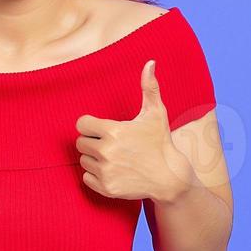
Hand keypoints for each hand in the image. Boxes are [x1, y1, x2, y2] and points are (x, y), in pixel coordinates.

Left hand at [75, 60, 196, 203]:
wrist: (170, 177)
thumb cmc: (161, 142)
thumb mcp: (156, 113)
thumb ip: (149, 87)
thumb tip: (150, 62)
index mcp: (113, 131)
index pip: (81, 124)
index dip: (91, 125)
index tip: (103, 129)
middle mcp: (106, 151)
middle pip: (81, 143)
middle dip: (92, 142)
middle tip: (111, 145)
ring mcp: (106, 171)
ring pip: (84, 161)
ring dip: (94, 159)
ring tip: (114, 158)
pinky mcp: (106, 188)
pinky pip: (86, 178)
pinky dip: (96, 176)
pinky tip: (113, 171)